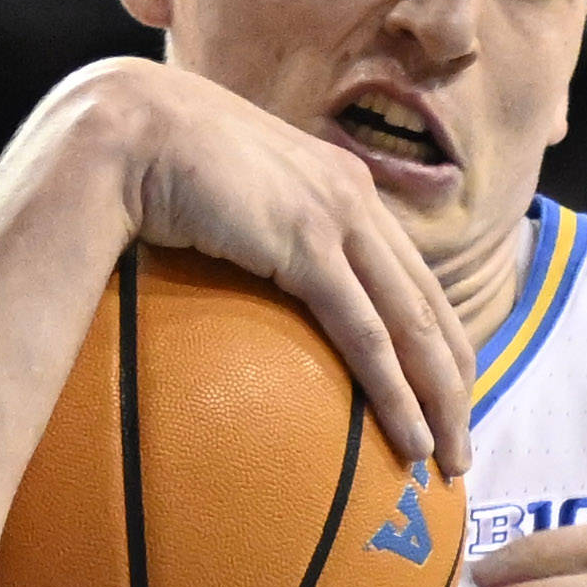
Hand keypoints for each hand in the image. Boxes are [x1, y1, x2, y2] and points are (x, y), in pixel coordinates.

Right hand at [60, 65, 475, 499]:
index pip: (409, 275)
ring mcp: (336, 216)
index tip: (446, 398)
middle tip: (461, 447)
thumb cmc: (151, 159)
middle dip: (454, 382)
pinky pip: (366, 333)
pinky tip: (411, 437)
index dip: (437, 340)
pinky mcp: (308, 244)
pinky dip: (396, 391)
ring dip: (440, 401)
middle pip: (427, 305)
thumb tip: (234, 277)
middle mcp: (353, 196)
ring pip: (413, 325)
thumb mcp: (223, 196)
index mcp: (340, 184)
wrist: (125, 124)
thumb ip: (250, 230)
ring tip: (449, 462)